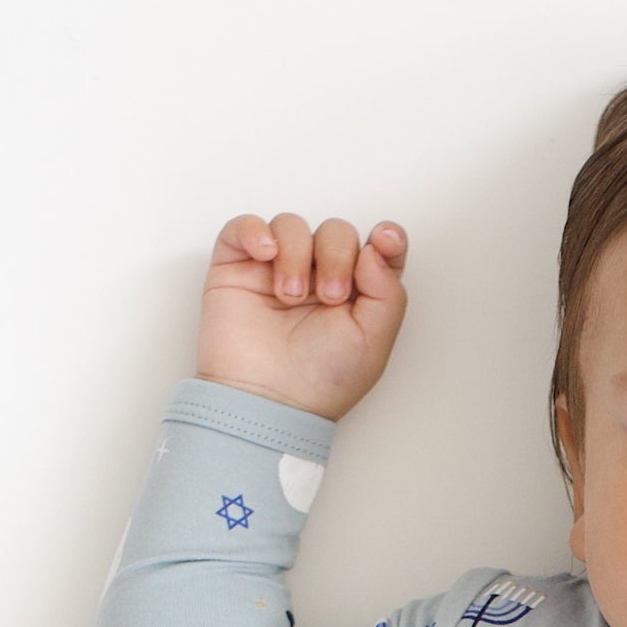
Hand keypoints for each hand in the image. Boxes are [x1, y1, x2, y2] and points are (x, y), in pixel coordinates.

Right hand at [195, 213, 409, 422]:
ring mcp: (278, 270)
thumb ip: (388, 292)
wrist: (268, 401)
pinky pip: (245, 226)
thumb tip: (376, 249)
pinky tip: (265, 255)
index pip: (375, 248)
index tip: (384, 241)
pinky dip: (255, 231)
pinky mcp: (238, 268)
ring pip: (292, 225)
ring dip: (296, 253)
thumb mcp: (374, 343)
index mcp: (356, 294)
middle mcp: (318, 277)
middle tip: (329, 297)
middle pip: (336, 232)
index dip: (385, 237)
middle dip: (337, 256)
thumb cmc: (320, 383)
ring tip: (290, 296)